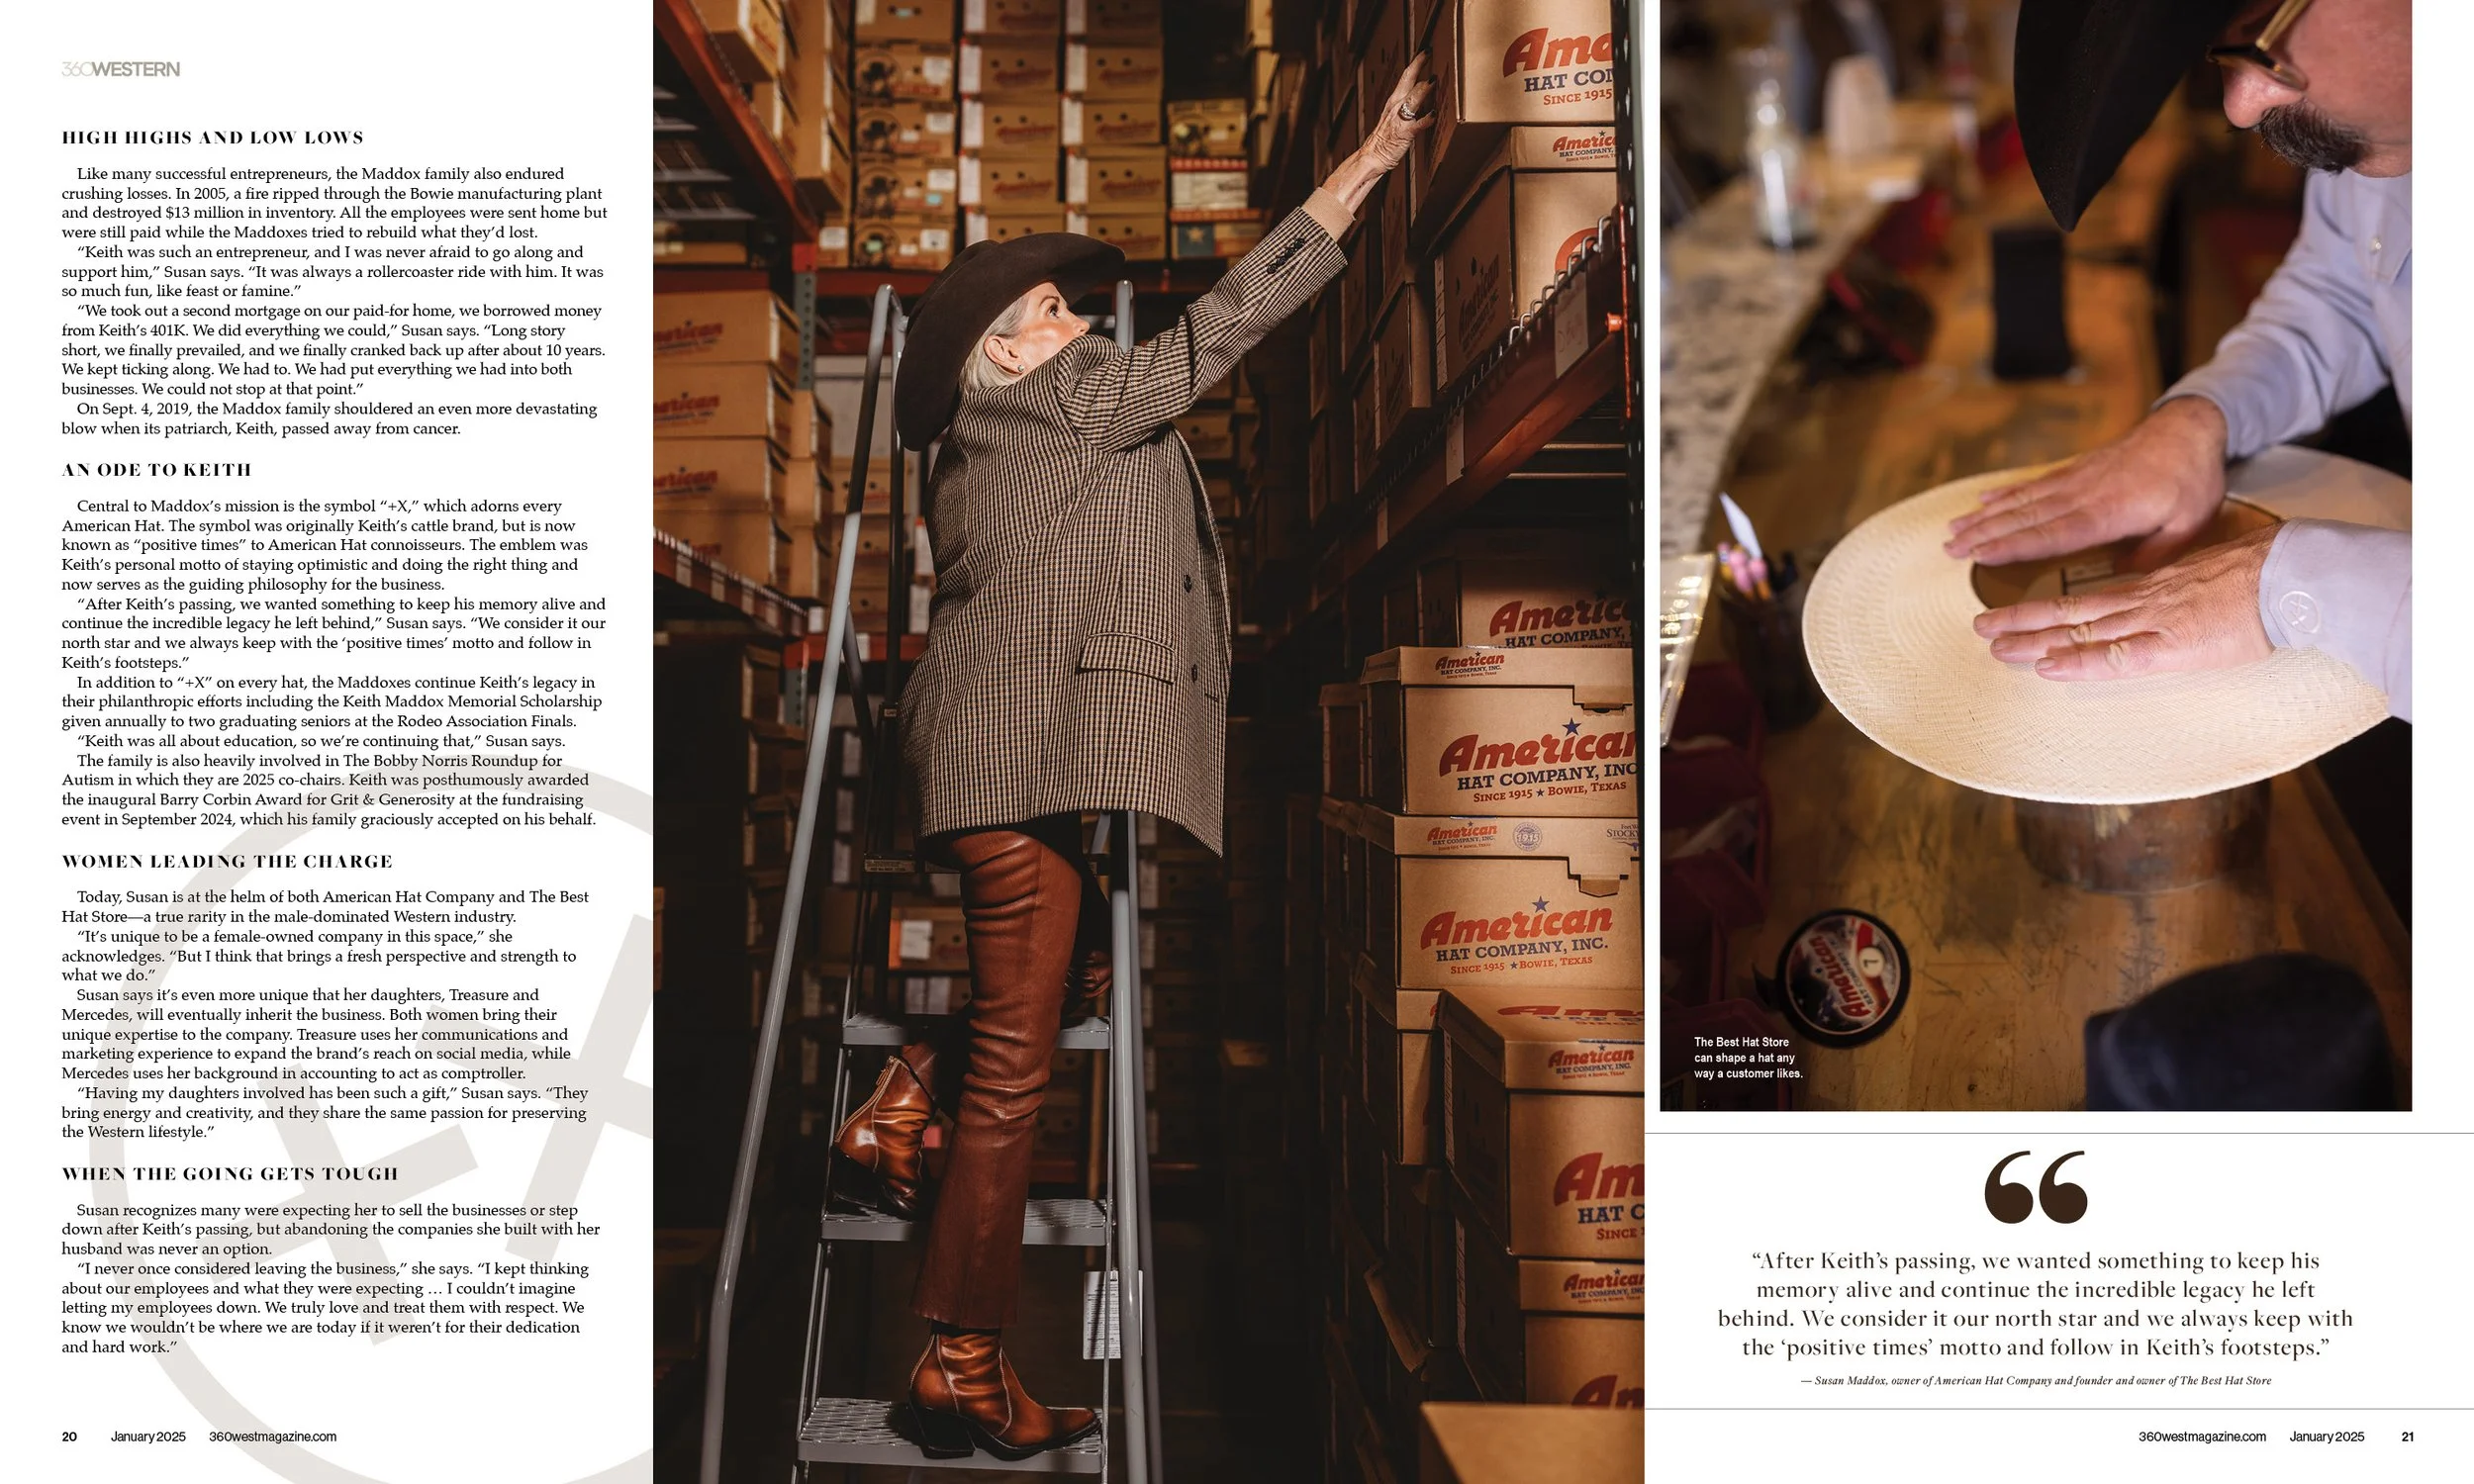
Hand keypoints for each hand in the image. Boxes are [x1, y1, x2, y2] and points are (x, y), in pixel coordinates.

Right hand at [1360, 55, 1434, 173]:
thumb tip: (1424, 94)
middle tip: (1428, 52)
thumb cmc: (1386, 137)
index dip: (1417, 62)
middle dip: (1418, 65)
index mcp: (1395, 100)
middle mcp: (1396, 105)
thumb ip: (1409, 104)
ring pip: (1412, 98)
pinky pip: (1417, 124)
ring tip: (1433, 80)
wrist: (1373, 155)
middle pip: (1408, 79)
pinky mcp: (1404, 133)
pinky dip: (1426, 118)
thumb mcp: (1395, 115)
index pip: (1407, 76)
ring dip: (1423, 89)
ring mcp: (1400, 118)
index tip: (1426, 50)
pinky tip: (1434, 114)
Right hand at [1943, 397, 2230, 568]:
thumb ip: (2154, 553)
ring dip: (1985, 515)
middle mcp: (2083, 494)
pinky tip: (1983, 502)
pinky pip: (2033, 484)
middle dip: (1984, 533)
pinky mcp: (2075, 470)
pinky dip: (2005, 494)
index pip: (2052, 533)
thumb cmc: (2191, 479)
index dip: (2015, 546)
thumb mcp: (2188, 523)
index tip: (1981, 555)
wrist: (2189, 429)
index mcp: (2109, 512)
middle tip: (1950, 547)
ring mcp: (2076, 479)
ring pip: (2022, 500)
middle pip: (2025, 517)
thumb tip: (2121, 576)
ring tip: (1953, 529)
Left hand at [1972, 524, 2276, 679]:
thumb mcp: (2212, 579)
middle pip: (2071, 612)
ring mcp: (2154, 622)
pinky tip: (2047, 667)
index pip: (2092, 601)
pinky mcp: (2172, 646)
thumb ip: (2183, 593)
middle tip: (1982, 626)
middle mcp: (2144, 602)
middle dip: (2023, 620)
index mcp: (2155, 587)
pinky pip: (2115, 657)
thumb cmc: (2267, 577)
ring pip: (2081, 631)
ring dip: (2034, 640)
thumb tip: (2172, 604)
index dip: (2052, 610)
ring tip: (1994, 645)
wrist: (2294, 575)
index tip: (2019, 615)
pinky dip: (2079, 663)